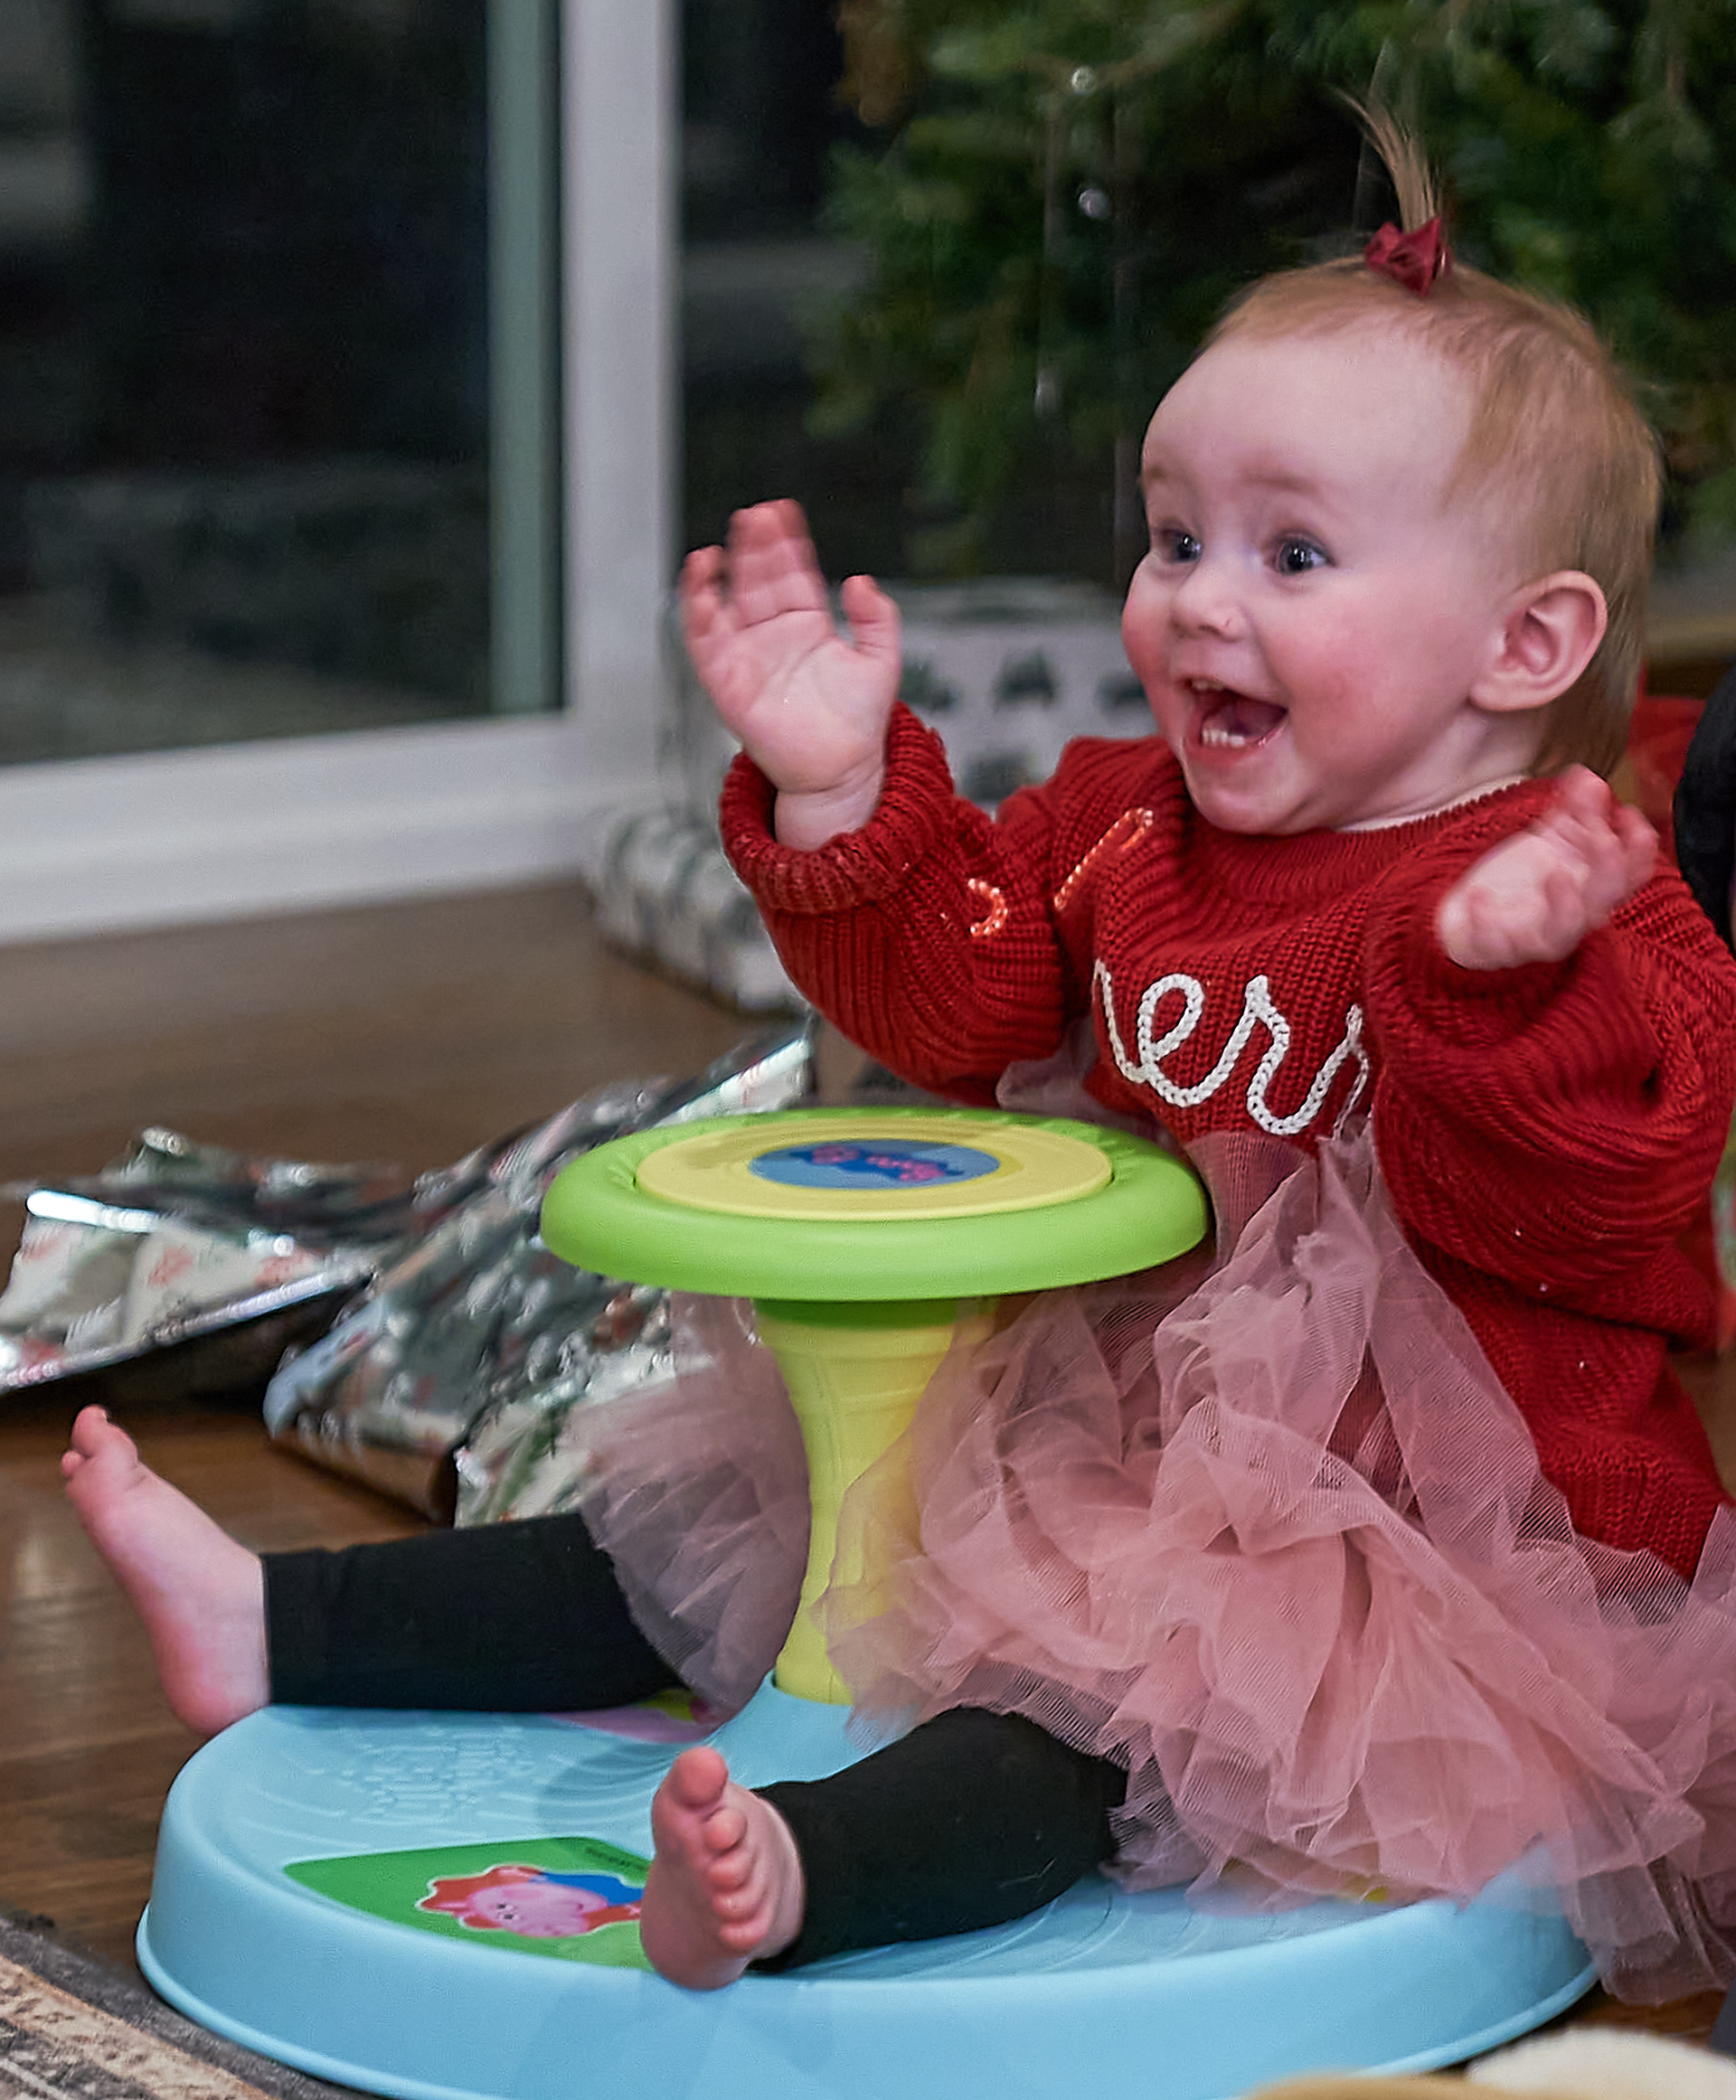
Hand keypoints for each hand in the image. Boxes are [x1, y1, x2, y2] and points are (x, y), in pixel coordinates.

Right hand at [680, 501, 900, 847]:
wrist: (841, 770)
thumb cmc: (859, 722)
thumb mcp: (882, 661)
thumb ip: (879, 619)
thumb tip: (859, 581)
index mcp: (806, 624)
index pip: (791, 573)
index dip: (785, 542)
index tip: (782, 510)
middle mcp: (773, 635)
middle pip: (756, 580)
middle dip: (753, 548)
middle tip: (753, 515)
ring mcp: (748, 657)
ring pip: (725, 605)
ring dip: (717, 575)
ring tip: (717, 549)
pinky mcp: (728, 684)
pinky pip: (705, 645)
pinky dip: (698, 615)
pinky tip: (701, 587)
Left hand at [1436, 767, 1656, 970]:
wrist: (1471, 915)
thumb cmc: (1524, 878)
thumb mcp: (1551, 838)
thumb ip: (1574, 808)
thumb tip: (1589, 775)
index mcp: (1592, 889)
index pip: (1629, 874)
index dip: (1638, 848)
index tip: (1627, 813)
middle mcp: (1573, 918)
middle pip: (1603, 898)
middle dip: (1608, 867)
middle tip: (1601, 836)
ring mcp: (1536, 937)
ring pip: (1562, 932)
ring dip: (1564, 905)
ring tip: (1555, 874)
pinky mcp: (1498, 948)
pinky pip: (1496, 943)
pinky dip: (1486, 921)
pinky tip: (1478, 897)